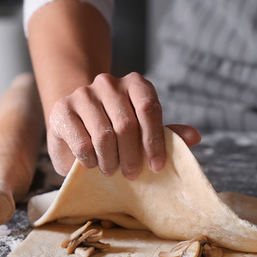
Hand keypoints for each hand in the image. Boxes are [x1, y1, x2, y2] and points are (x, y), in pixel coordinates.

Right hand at [47, 72, 200, 177]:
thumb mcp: (142, 130)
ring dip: (110, 161)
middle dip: (132, 156)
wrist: (76, 122)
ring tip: (112, 170)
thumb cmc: (115, 129)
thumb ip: (165, 133)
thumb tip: (194, 136)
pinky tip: (93, 164)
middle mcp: (108, 82)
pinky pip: (82, 142)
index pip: (149, 109)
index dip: (155, 141)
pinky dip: (90, 160)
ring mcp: (83, 93)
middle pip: (127, 124)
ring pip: (104, 135)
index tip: (157, 166)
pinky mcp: (62, 109)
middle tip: (133, 174)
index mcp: (135, 83)